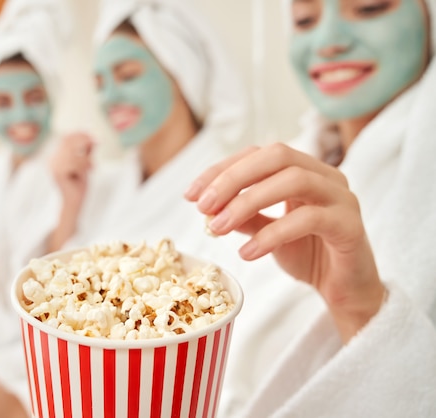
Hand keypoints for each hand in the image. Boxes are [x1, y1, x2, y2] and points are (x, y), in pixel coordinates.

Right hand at [50, 132, 92, 206]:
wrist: (75, 202)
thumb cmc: (80, 184)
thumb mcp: (85, 164)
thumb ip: (86, 151)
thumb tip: (92, 139)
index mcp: (57, 157)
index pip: (65, 139)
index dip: (79, 135)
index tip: (92, 137)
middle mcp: (53, 160)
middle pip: (68, 143)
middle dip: (84, 142)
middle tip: (96, 145)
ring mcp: (54, 167)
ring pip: (73, 153)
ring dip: (86, 159)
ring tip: (91, 167)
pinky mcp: (58, 173)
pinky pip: (74, 163)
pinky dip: (84, 166)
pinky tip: (87, 172)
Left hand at [185, 143, 385, 341]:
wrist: (345, 291)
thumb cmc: (307, 254)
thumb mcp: (265, 231)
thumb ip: (242, 216)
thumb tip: (207, 207)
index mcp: (303, 170)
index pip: (258, 155)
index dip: (221, 169)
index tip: (191, 194)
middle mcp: (325, 175)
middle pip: (277, 156)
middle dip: (233, 178)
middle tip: (202, 206)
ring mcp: (341, 197)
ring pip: (294, 181)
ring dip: (247, 203)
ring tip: (217, 228)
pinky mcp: (350, 225)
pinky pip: (309, 219)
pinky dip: (272, 234)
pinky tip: (247, 253)